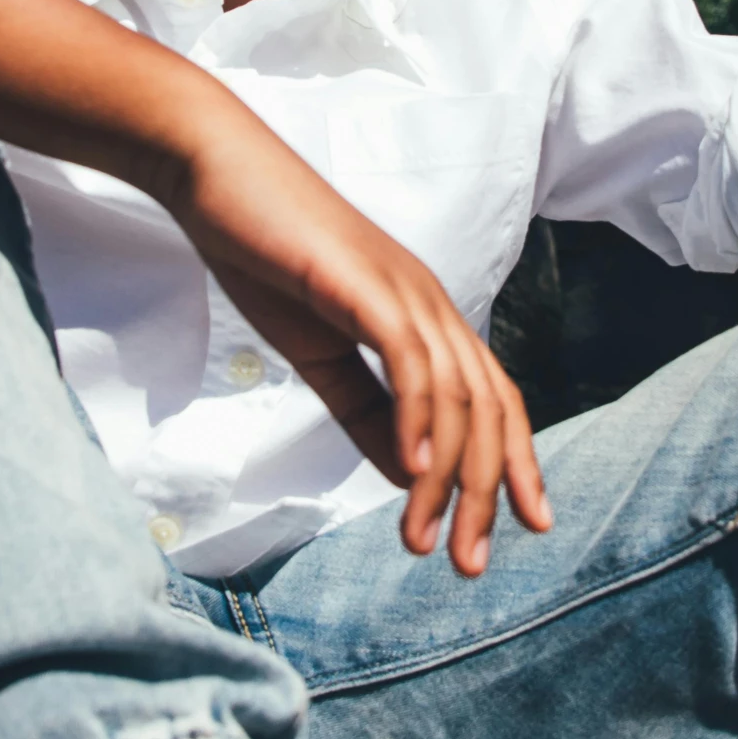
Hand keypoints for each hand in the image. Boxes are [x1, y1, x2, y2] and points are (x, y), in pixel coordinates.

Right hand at [155, 107, 551, 576]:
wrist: (215, 174)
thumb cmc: (266, 255)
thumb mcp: (320, 352)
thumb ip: (364, 412)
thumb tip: (407, 475)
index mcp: (426, 318)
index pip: (493, 399)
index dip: (515, 463)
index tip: (522, 527)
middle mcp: (431, 304)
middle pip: (486, 410)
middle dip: (488, 494)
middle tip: (471, 565)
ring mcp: (403, 290)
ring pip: (455, 397)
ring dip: (448, 478)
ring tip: (428, 542)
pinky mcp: (364, 283)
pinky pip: (409, 360)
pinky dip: (418, 420)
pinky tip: (413, 474)